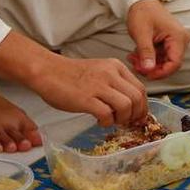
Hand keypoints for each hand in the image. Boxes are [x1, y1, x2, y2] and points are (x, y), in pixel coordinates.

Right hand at [29, 54, 146, 126]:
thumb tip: (130, 105)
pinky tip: (99, 120)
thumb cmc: (71, 75)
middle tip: (127, 122)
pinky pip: (107, 114)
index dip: (142, 106)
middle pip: (137, 98)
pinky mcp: (86, 98)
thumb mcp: (99, 71)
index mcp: (115, 66)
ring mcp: (98, 85)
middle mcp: (110, 73)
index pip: (140, 88)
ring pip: (126, 106)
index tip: (138, 116)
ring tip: (111, 120)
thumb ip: (115, 83)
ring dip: (122, 119)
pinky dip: (107, 122)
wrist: (47, 71)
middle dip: (136, 115)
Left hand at [126, 0, 189, 80]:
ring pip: (165, 62)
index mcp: (178, 37)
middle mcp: (181, 40)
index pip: (175, 63)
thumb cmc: (142, 13)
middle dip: (153, 68)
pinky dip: (150, 59)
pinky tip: (137, 55)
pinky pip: (162, 57)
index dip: (161, 73)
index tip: (146, 74)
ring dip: (149, 64)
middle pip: (170, 64)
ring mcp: (177, 41)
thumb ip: (146, 52)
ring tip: (133, 58)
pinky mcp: (170, 42)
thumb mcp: (141, 34)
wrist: (141, 1)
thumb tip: (148, 70)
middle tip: (136, 65)